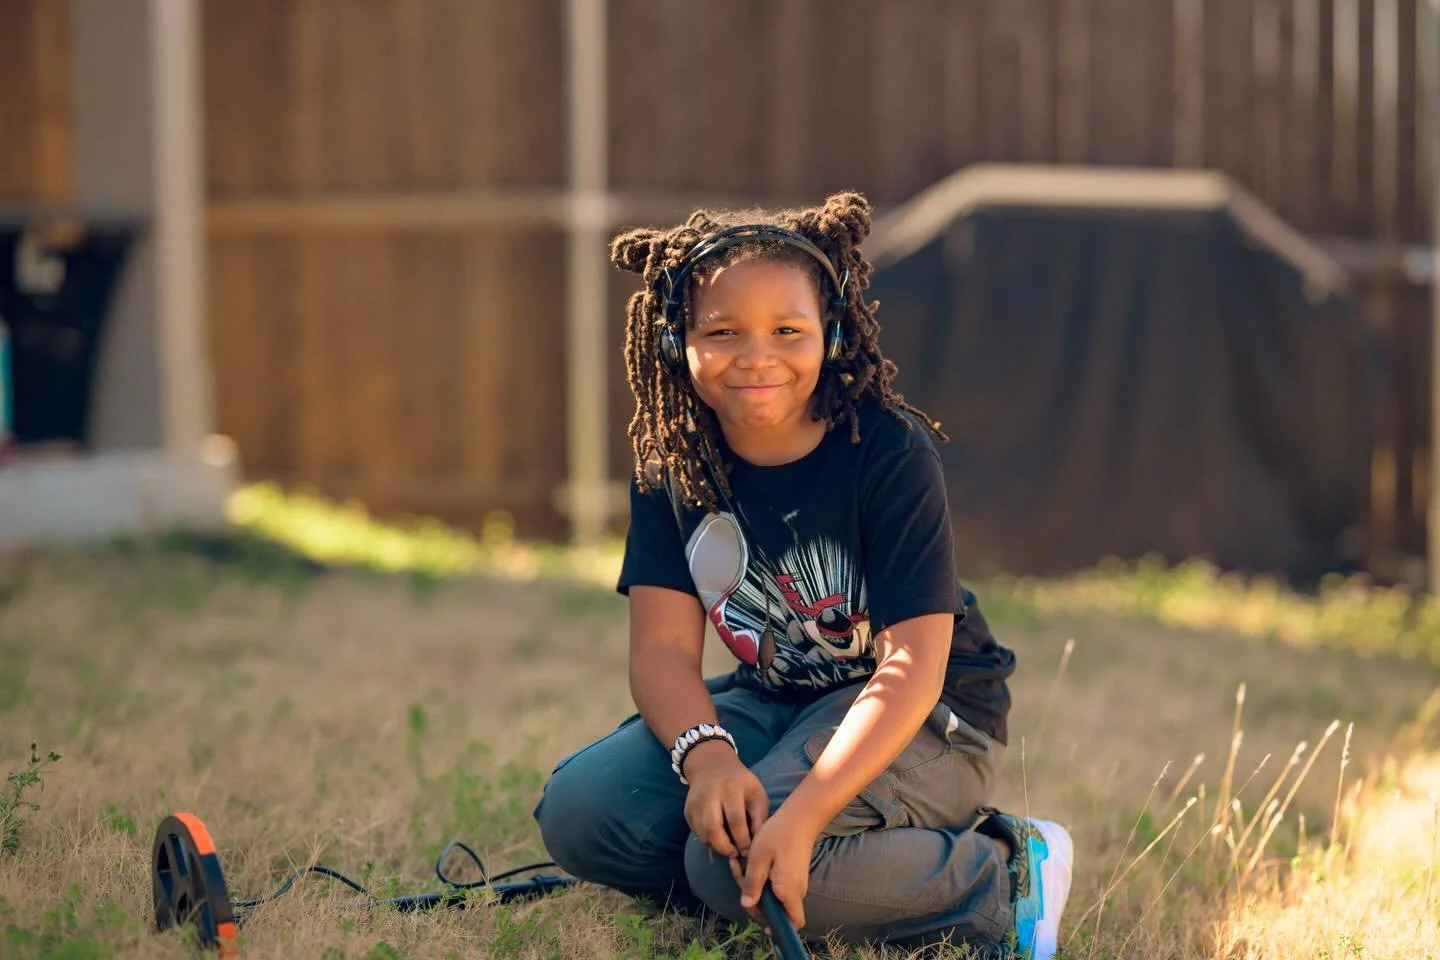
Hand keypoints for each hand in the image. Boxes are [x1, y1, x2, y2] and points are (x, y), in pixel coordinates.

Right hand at [682, 741, 769, 861]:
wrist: (711, 764)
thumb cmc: (740, 782)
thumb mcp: (756, 792)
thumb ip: (760, 816)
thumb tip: (757, 843)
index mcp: (731, 789)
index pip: (735, 820)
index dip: (742, 840)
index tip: (748, 851)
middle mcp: (710, 795)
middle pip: (713, 828)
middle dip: (724, 847)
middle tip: (734, 855)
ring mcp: (696, 802)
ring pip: (702, 833)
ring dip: (715, 846)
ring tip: (727, 848)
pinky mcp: (687, 809)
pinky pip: (695, 832)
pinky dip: (706, 840)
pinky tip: (717, 839)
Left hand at [733, 804, 820, 930]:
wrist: (800, 816)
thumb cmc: (779, 835)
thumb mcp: (758, 858)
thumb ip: (752, 883)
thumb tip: (747, 904)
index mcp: (788, 891)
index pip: (792, 923)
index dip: (777, 926)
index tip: (757, 913)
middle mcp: (796, 891)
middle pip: (776, 910)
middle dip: (754, 898)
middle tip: (738, 872)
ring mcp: (796, 882)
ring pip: (774, 896)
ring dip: (755, 885)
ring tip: (740, 862)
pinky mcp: (793, 873)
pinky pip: (777, 884)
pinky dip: (762, 877)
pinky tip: (750, 860)